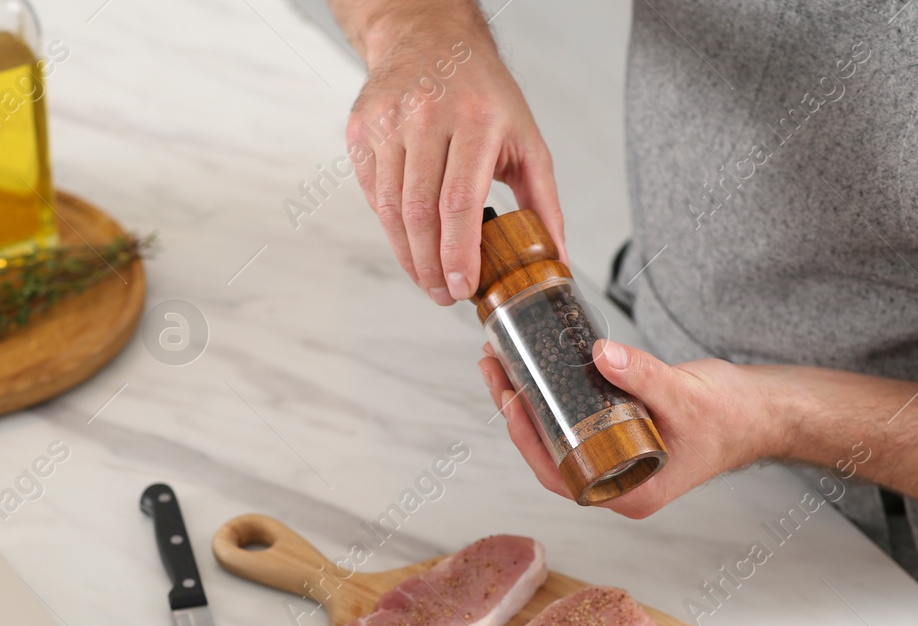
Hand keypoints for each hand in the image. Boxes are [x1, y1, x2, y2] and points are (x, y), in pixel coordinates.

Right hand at [346, 19, 563, 305]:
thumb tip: (555, 259)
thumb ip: (542, 202)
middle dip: (430, 265)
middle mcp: (427, 116)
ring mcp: (388, 121)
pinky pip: (371, 193)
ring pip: (389, 208)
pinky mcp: (362, 129)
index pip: (459, 201)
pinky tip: (408, 238)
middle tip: (443, 294)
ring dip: (407, 254)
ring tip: (426, 278)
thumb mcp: (526, 138)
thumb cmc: (482, 93)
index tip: (462, 287)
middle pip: (420, 212)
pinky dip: (389, 225)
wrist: (429, 39)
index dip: (457, 253)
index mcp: (475, 119)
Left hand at [479, 340, 785, 518]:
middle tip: (493, 368)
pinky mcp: (616, 436)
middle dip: (517, 412)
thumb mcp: (684, 394)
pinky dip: (552, 394)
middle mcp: (615, 484)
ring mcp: (614, 462)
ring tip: (501, 361)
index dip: (528, 439)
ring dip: (528, 400)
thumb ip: (642, 375)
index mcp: (628, 493)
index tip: (511, 400)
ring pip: (556, 436)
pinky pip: (573, 421)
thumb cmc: (732, 416)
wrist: (760, 411)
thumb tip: (599, 353)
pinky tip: (533, 366)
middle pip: (549, 453)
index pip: (560, 475)